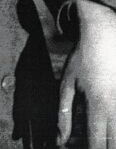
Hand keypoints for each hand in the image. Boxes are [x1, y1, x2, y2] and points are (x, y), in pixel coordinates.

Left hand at [57, 0, 115, 146]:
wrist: (103, 32)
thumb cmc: (82, 57)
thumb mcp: (67, 82)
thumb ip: (63, 113)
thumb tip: (59, 140)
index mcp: (96, 105)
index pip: (96, 143)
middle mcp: (114, 107)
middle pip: (114, 142)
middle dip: (107, 148)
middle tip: (99, 147)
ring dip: (114, 139)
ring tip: (106, 141)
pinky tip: (114, 129)